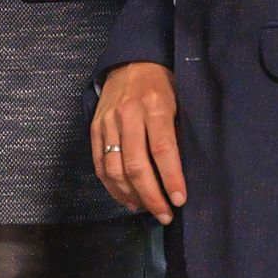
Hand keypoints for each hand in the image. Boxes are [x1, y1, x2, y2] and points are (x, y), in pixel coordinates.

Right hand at [91, 62, 186, 221]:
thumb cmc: (163, 85)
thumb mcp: (180, 102)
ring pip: (114, 168)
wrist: (131, 63)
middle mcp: (128, 115)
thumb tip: (182, 173)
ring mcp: (107, 122)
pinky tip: (126, 198)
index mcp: (154, 106)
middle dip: (152, 195)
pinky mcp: (94, 128)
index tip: (180, 200)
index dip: (171, 178)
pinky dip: (111, 186)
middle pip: (136, 164)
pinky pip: (100, 163)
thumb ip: (178, 134)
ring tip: (146, 209)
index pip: (162, 149)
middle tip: (165, 214)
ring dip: (131, 195)